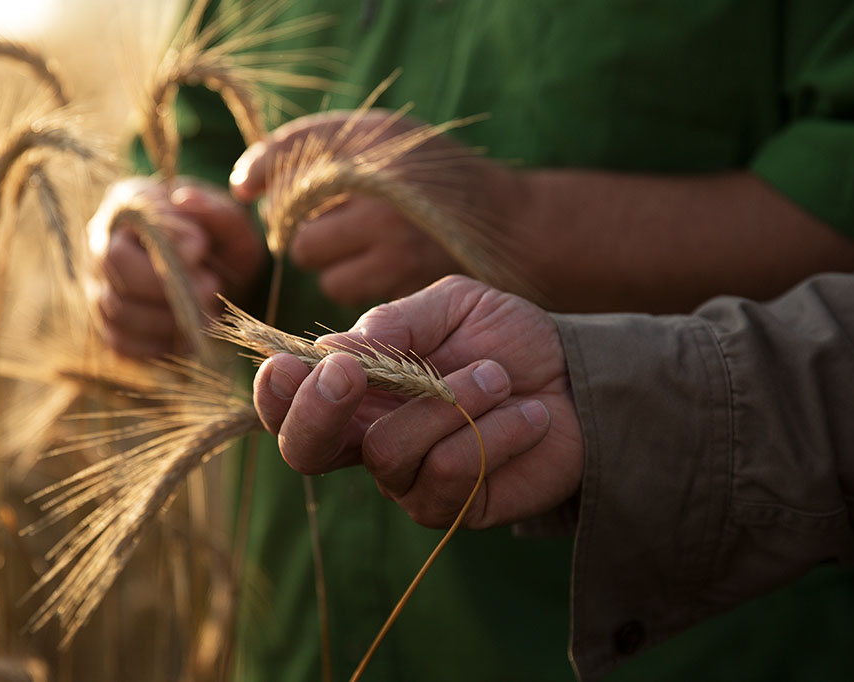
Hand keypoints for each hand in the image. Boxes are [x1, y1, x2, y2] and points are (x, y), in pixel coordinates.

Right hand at [88, 176, 265, 356]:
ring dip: (168, 320)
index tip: (202, 248)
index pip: (129, 220)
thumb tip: (185, 201)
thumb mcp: (230, 220)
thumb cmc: (221, 241)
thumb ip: (214, 209)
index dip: (165, 240)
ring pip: (117, 310)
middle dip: (167, 286)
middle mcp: (102, 243)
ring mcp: (100, 286)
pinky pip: (122, 343)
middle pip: (114, 267)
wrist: (220, 275)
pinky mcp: (108, 325)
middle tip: (210, 289)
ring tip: (207, 314)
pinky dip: (159, 345)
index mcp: (129, 204)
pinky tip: (189, 336)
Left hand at [229, 110, 518, 305]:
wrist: (512, 225)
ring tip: (358, 245)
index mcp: (377, 139)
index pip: (291, 149)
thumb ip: (316, 147)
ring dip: (326, 257)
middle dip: (300, 225)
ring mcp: (393, 236)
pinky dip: (350, 281)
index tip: (245, 188)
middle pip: (296, 219)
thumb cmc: (435, 180)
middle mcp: (383, 185)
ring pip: (316, 260)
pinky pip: (344, 287)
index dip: (261, 169)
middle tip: (326, 220)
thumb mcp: (385, 141)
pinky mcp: (402, 278)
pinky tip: (376, 267)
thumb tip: (244, 186)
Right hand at [252, 275, 583, 528]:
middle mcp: (369, 437)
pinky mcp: (453, 507)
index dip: (275, 392)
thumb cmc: (506, 337)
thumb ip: (394, 323)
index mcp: (357, 388)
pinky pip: (447, 476)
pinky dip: (491, 434)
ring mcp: (407, 478)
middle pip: (306, 450)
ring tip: (499, 376)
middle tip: (348, 375)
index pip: (290, 403)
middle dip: (316, 412)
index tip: (287, 365)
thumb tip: (334, 349)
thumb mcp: (451, 306)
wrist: (578, 376)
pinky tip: (528, 415)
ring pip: (387, 452)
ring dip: (447, 403)